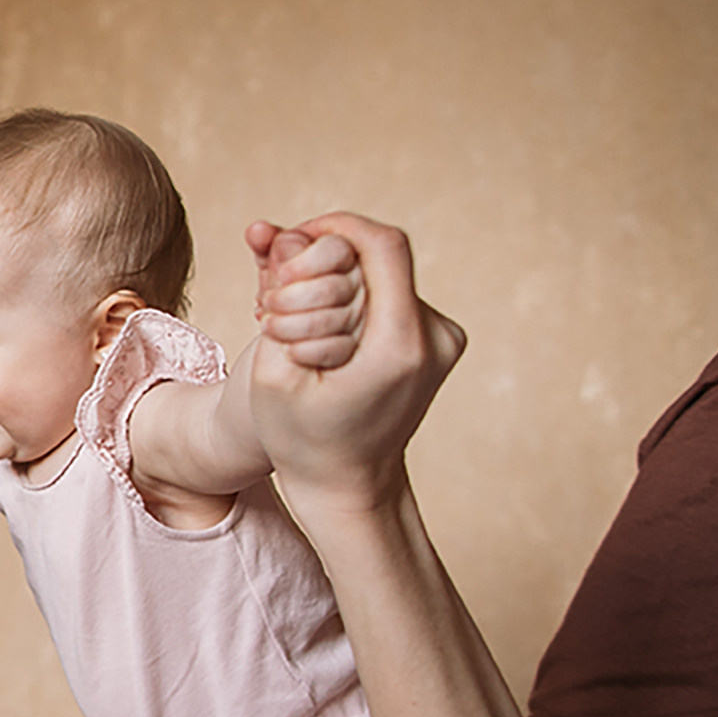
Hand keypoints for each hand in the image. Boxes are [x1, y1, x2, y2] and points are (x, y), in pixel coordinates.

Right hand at [250, 212, 464, 506]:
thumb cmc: (304, 441)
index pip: (382, 245)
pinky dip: (351, 301)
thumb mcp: (273, 371)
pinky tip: (319, 333)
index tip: (292, 238)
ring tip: (292, 324)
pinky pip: (389, 297)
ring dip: (333, 284)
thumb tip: (285, 232)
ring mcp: (444, 339)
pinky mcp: (438, 341)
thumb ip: (281, 294)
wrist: (350, 488)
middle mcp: (436, 337)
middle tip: (277, 296)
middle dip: (322, 264)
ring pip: (382, 276)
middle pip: (378, 259)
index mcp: (400, 347)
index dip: (334, 227)